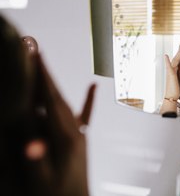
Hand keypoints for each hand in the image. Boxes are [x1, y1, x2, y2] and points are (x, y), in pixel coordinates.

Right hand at [24, 54, 95, 195]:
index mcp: (65, 137)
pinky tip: (93, 86)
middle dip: (45, 72)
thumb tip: (32, 143)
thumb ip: (38, 161)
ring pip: (65, 102)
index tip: (34, 54)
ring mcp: (79, 133)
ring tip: (43, 67)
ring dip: (53, 83)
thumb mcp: (43, 181)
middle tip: (35, 50)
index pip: (50, 100)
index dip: (41, 76)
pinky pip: (85, 115)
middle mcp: (75, 130)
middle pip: (57, 95)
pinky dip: (88, 99)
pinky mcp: (81, 139)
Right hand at [160, 44, 179, 113]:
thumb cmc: (176, 90)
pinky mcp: (170, 75)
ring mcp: (170, 71)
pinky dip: (167, 61)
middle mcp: (172, 69)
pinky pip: (168, 67)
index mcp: (176, 70)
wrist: (171, 96)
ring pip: (175, 60)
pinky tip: (165, 56)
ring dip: (179, 53)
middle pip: (178, 57)